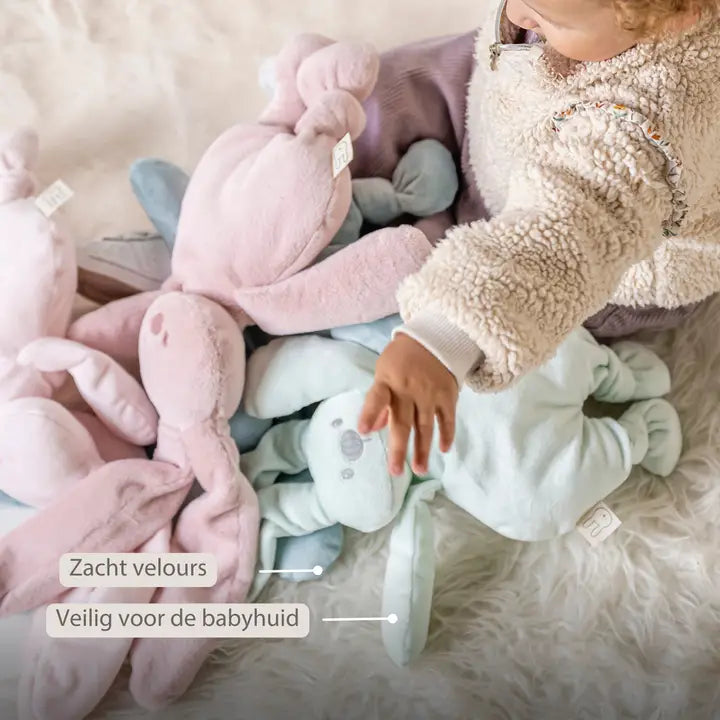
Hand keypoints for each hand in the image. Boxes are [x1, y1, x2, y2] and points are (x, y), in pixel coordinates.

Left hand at [358, 333, 458, 476]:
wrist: (433, 339)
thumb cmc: (401, 360)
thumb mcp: (383, 373)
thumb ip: (379, 401)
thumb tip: (372, 429)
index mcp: (387, 382)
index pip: (376, 399)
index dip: (369, 414)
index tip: (363, 431)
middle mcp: (408, 390)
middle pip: (403, 423)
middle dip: (399, 449)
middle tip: (396, 471)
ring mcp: (429, 394)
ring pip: (426, 426)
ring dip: (423, 449)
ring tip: (420, 469)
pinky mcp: (447, 395)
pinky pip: (447, 418)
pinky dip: (447, 434)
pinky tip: (443, 450)